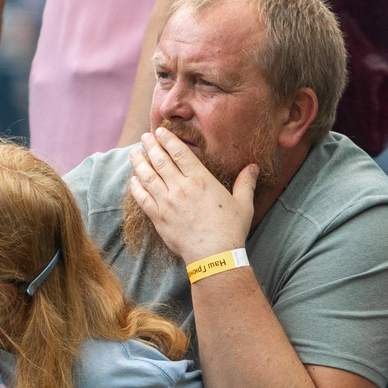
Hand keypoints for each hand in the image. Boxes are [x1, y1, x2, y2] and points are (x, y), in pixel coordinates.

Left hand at [127, 127, 253, 264]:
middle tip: (144, 137)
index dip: (168, 140)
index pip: (179, 153)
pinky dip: (136, 187)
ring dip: (139, 162)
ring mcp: (167, 202)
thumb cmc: (231, 229)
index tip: (160, 131)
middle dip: (151, 146)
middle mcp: (181, 187)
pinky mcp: (158, 218)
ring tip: (133, 153)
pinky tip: (133, 180)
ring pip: (148, 177)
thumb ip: (245, 183)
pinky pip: (142, 198)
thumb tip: (253, 167)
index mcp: (200, 179)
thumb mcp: (243, 203)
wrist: (214, 255)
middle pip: (161, 160)